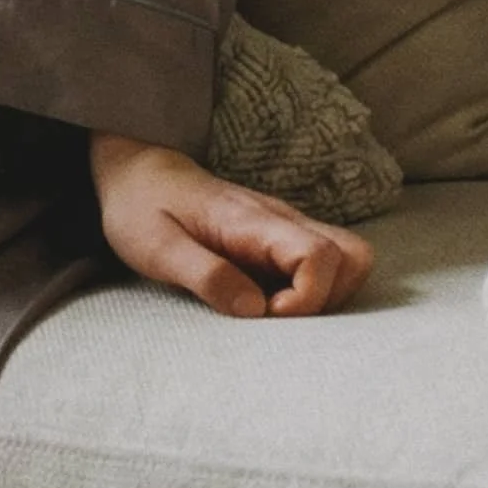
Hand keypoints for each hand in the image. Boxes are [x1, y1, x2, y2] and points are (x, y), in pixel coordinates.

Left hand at [90, 134, 374, 317]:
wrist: (135, 171)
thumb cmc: (141, 208)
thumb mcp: (157, 247)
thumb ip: (205, 276)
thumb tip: (255, 310)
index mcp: (252, 219)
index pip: (320, 254)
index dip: (308, 297)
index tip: (268, 313)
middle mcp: (281, 219)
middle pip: (352, 257)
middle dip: (328, 299)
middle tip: (275, 315)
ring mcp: (285, 226)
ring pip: (348, 259)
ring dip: (326, 295)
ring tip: (275, 309)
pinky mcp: (281, 237)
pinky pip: (324, 263)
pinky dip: (313, 290)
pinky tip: (270, 299)